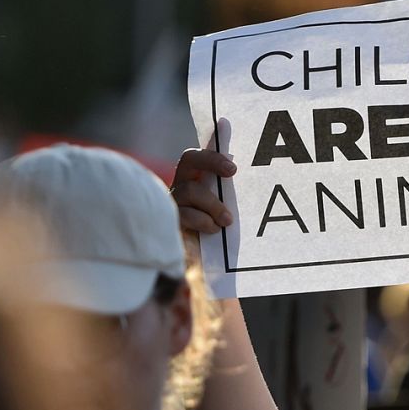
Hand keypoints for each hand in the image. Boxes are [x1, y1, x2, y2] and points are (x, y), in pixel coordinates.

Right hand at [171, 119, 236, 233]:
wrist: (209, 262)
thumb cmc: (221, 231)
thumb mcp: (228, 207)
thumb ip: (230, 188)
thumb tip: (239, 147)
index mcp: (195, 179)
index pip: (198, 155)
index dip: (213, 152)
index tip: (233, 163)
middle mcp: (181, 186)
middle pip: (188, 159)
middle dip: (211, 161)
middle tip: (232, 172)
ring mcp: (173, 203)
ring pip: (189, 189)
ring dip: (213, 204)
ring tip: (227, 220)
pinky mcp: (170, 221)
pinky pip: (184, 214)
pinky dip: (203, 221)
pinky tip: (214, 229)